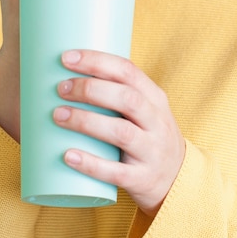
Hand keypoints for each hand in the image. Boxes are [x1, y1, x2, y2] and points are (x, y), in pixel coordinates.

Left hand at [53, 50, 185, 216]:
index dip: (97, 62)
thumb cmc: (149, 137)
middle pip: (126, 98)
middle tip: (61, 89)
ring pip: (121, 133)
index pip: (128, 71)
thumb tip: (66, 76)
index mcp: (156, 99)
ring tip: (58, 115)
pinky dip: (90, 163)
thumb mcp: (146, 111)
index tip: (66, 58)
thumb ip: (118, 94)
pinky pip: (116, 172)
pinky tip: (68, 156)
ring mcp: (151, 152)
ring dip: (86, 121)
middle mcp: (157, 123)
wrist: (178, 179)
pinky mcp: (142, 179)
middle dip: (90, 90)